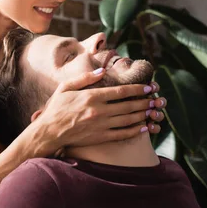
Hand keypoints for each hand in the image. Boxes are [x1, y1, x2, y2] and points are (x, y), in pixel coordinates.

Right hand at [26, 69, 166, 156]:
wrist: (49, 132)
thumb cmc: (56, 108)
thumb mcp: (66, 87)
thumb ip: (85, 78)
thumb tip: (102, 70)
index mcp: (91, 97)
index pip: (120, 92)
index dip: (137, 89)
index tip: (148, 86)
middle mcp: (99, 111)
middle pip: (128, 105)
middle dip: (145, 101)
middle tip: (156, 98)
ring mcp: (101, 126)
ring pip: (128, 119)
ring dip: (144, 114)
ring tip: (154, 110)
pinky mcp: (101, 137)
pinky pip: (123, 134)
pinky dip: (136, 130)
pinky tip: (145, 126)